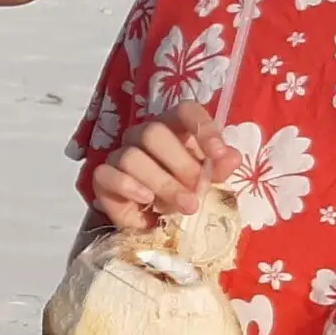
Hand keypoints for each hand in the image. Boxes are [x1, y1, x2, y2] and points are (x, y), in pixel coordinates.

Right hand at [90, 101, 224, 229]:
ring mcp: (120, 155)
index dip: (201, 127)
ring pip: (132, 157)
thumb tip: (232, 157)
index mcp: (173, 128)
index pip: (183, 110)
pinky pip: (106, 174)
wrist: (155, 223)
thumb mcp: (207, 181)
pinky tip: (147, 200)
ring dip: (163, 183)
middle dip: (181, 165)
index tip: (218, 154)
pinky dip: (128, 186)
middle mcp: (143, 135)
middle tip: (199, 191)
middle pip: (154, 132)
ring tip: (185, 206)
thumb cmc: (183, 191)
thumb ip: (219, 167)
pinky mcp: (103, 179)